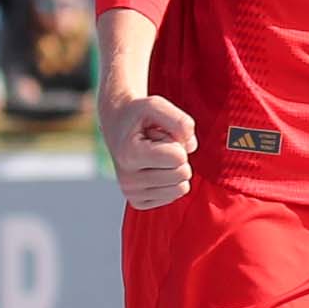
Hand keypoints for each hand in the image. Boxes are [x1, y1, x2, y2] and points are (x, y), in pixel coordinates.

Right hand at [101, 90, 196, 208]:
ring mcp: (132, 194)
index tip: (155, 135)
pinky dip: (170, 180)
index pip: (179, 158)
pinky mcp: (138, 203)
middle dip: (177, 155)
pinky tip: (152, 167)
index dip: (175, 141)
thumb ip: (180, 120)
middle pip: (182, 174)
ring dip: (174, 168)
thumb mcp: (156, 104)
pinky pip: (175, 195)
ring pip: (181, 188)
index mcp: (129, 156)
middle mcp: (128, 180)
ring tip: (155, 155)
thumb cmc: (139, 115)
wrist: (117, 126)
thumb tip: (191, 147)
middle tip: (156, 145)